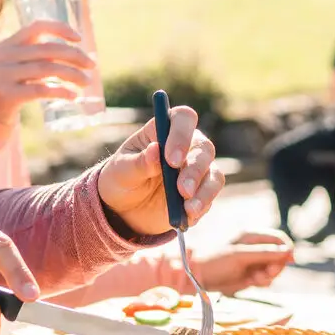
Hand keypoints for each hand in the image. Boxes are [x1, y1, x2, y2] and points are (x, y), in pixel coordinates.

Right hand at [0, 20, 98, 124]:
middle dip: (74, 56)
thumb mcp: (18, 61)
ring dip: (72, 75)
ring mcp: (4, 74)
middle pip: (47, 50)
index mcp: (10, 42)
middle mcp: (6, 55)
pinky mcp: (8, 94)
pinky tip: (73, 95)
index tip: (79, 38)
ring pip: (46, 69)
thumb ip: (39, 54)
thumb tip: (77, 53)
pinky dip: (59, 92)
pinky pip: (39, 90)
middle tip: (92, 65)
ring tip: (86, 81)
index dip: (60, 29)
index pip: (37, 27)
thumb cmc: (12, 81)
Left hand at [96, 105, 225, 235]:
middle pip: (204, 148)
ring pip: (213, 173)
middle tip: (182, 190)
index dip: (182, 135)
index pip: (183, 119)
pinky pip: (210, 196)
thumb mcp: (121, 171)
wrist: (124, 209)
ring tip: (188, 208)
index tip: (172, 159)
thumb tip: (155, 150)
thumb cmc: (121, 179)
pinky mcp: (200, 192)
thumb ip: (139, 162)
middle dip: (195, 169)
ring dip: (204, 191)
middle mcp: (186, 146)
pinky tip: (188, 216)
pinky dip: (202, 206)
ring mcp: (196, 170)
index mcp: (164, 131)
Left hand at [188, 229, 293, 291]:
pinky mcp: (251, 275)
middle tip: (266, 273)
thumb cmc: (216, 261)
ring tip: (255, 279)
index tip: (288, 261)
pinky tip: (251, 283)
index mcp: (252, 236)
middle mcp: (255, 248)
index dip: (286, 249)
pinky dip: (263, 282)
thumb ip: (264, 252)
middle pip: (280, 256)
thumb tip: (288, 250)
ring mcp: (254, 262)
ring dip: (269, 276)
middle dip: (276, 266)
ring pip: (274, 269)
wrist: (198, 277)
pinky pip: (266, 279)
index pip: (279, 239)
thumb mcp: (240, 255)